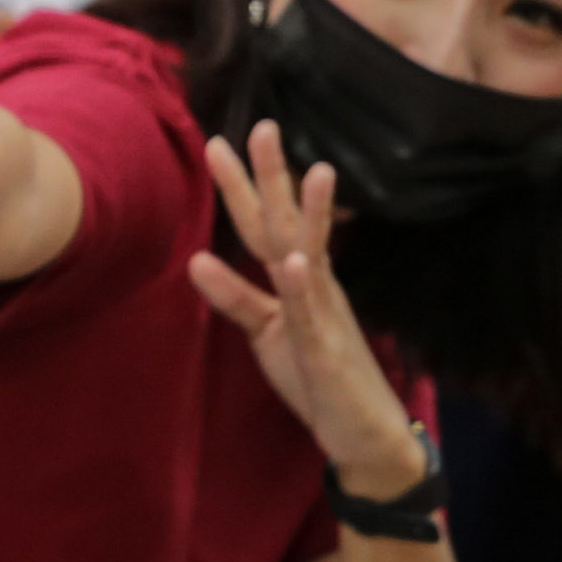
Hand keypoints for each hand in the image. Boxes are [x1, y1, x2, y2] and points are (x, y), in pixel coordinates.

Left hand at [186, 126, 426, 496]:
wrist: (364, 435)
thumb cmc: (318, 379)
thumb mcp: (268, 333)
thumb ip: (236, 297)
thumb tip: (196, 260)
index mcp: (301, 281)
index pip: (264, 225)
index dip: (242, 187)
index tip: (219, 142)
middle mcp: (316, 288)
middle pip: (288, 224)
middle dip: (274, 178)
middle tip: (262, 126)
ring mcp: (326, 316)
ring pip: (313, 257)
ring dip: (312, 216)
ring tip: (312, 170)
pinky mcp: (327, 353)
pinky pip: (312, 317)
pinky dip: (302, 289)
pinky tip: (295, 262)